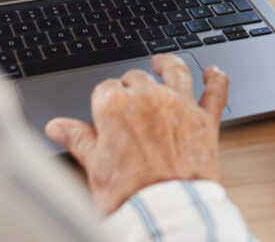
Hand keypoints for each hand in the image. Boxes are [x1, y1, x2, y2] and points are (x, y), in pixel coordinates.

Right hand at [44, 54, 228, 214]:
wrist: (165, 213)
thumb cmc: (129, 195)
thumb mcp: (94, 167)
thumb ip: (78, 139)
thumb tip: (58, 127)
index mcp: (115, 106)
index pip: (105, 89)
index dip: (104, 100)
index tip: (104, 112)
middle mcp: (148, 97)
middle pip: (137, 77)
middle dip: (131, 85)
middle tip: (129, 101)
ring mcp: (179, 105)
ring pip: (175, 71)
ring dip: (168, 64)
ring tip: (163, 61)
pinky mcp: (205, 120)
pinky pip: (215, 91)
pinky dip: (216, 79)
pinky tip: (213, 72)